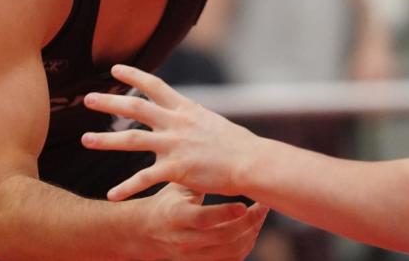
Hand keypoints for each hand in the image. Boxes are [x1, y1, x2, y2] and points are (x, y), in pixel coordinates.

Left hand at [81, 65, 257, 199]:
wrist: (250, 162)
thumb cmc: (237, 145)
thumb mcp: (211, 122)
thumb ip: (193, 119)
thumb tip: (186, 116)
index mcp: (185, 109)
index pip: (155, 85)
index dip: (133, 75)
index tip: (115, 69)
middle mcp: (176, 123)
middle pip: (136, 107)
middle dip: (109, 102)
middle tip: (88, 98)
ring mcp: (174, 145)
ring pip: (132, 140)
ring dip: (106, 140)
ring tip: (85, 140)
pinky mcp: (176, 169)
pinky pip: (145, 179)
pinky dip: (127, 188)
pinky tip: (111, 196)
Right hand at [135, 183, 267, 260]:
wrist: (146, 231)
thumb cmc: (167, 201)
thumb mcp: (177, 187)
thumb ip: (196, 177)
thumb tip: (224, 158)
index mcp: (177, 216)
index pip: (203, 218)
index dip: (225, 213)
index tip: (245, 204)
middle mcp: (185, 239)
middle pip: (224, 237)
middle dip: (249, 223)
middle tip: (262, 206)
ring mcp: (194, 255)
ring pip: (232, 252)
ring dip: (251, 234)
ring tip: (259, 216)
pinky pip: (231, 260)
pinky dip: (245, 246)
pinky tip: (251, 229)